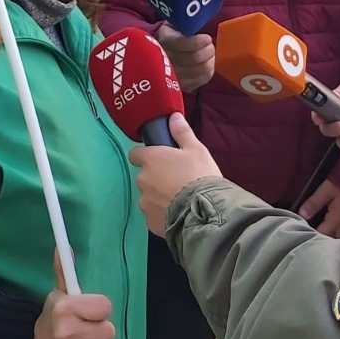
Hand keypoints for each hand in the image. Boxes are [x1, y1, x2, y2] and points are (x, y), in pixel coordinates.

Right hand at [33, 253, 114, 338]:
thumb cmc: (50, 319)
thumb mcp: (57, 294)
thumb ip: (64, 271)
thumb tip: (65, 248)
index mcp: (65, 308)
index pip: (105, 307)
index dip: (99, 310)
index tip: (89, 312)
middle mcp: (68, 331)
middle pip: (109, 330)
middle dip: (99, 330)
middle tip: (84, 329)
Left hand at [130, 113, 221, 234]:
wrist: (204, 211)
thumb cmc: (200, 176)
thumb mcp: (196, 149)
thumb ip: (181, 132)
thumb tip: (173, 117)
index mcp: (151, 159)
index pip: (135, 154)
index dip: (145, 156)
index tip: (159, 159)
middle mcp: (142, 179)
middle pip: (144, 176)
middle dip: (156, 178)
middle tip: (176, 180)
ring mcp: (144, 202)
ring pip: (148, 196)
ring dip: (158, 196)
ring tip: (179, 199)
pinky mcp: (150, 221)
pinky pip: (153, 214)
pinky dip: (162, 213)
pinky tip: (178, 212)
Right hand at [156, 22, 213, 91]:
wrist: (163, 50)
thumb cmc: (175, 33)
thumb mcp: (177, 23)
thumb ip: (187, 22)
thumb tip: (202, 21)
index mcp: (165, 40)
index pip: (182, 44)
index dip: (198, 42)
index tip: (207, 38)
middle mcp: (165, 60)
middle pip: (194, 58)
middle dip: (208, 50)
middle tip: (210, 45)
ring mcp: (172, 76)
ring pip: (200, 71)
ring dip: (210, 61)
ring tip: (209, 55)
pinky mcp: (181, 86)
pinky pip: (201, 80)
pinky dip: (208, 72)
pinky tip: (206, 65)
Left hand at [297, 178, 339, 237]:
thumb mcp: (327, 189)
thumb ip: (314, 202)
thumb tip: (302, 214)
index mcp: (337, 220)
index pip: (322, 235)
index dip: (311, 236)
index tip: (302, 232)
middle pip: (332, 239)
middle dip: (322, 239)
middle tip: (310, 234)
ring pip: (339, 235)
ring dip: (330, 234)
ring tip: (318, 229)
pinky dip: (336, 228)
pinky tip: (330, 221)